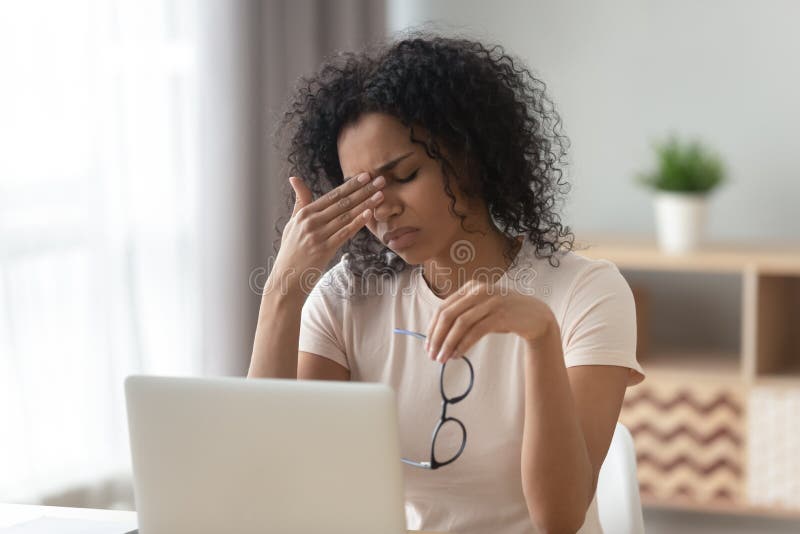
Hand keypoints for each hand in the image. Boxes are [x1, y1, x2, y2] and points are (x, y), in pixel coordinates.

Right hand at [267, 172, 385, 295]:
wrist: (286, 279)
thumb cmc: (291, 251)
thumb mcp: (292, 223)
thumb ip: (300, 201)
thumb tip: (294, 178)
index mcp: (304, 213)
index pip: (333, 195)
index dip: (351, 184)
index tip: (366, 175)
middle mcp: (310, 221)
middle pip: (342, 202)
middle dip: (363, 190)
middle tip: (381, 180)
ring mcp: (317, 235)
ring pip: (346, 216)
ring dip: (366, 204)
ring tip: (380, 194)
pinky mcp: (324, 249)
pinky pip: (344, 233)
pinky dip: (357, 223)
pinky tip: (369, 214)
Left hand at [424, 278, 555, 363]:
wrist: (536, 315)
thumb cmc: (505, 314)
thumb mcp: (482, 309)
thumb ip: (463, 316)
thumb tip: (438, 337)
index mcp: (470, 287)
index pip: (443, 308)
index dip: (432, 328)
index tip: (428, 345)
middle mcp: (479, 290)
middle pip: (448, 315)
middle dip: (437, 337)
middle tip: (432, 355)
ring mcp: (490, 301)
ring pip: (460, 323)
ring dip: (448, 343)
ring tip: (443, 358)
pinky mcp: (500, 315)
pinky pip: (476, 331)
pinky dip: (464, 344)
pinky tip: (458, 354)